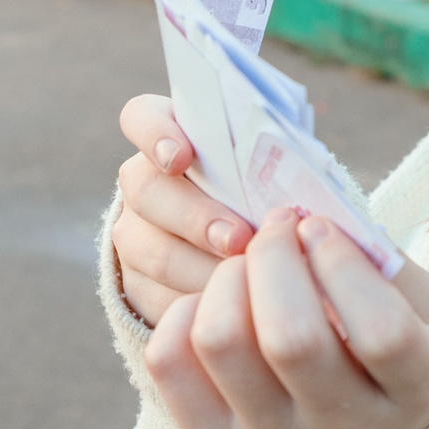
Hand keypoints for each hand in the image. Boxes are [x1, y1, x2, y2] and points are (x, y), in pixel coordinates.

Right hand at [114, 94, 254, 325]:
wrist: (248, 240)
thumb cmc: (269, 190)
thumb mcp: (269, 167)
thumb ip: (267, 160)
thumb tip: (295, 174)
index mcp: (170, 136)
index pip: (142, 117)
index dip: (156, 134)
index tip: (181, 157)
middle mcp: (141, 181)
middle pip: (147, 191)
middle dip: (196, 218)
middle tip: (238, 239)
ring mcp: (133, 234)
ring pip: (151, 251)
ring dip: (200, 268)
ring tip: (247, 283)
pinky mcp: (135, 285)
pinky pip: (155, 298)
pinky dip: (195, 307)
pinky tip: (232, 311)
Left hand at [142, 208, 428, 428]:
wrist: (357, 428)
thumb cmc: (385, 343)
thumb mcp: (411, 300)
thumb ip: (375, 260)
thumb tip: (303, 216)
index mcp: (415, 393)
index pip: (382, 333)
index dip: (343, 264)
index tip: (319, 228)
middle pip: (291, 338)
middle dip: (273, 255)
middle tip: (277, 228)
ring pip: (220, 343)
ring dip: (227, 278)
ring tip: (245, 264)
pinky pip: (170, 362)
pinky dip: (183, 310)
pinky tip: (215, 301)